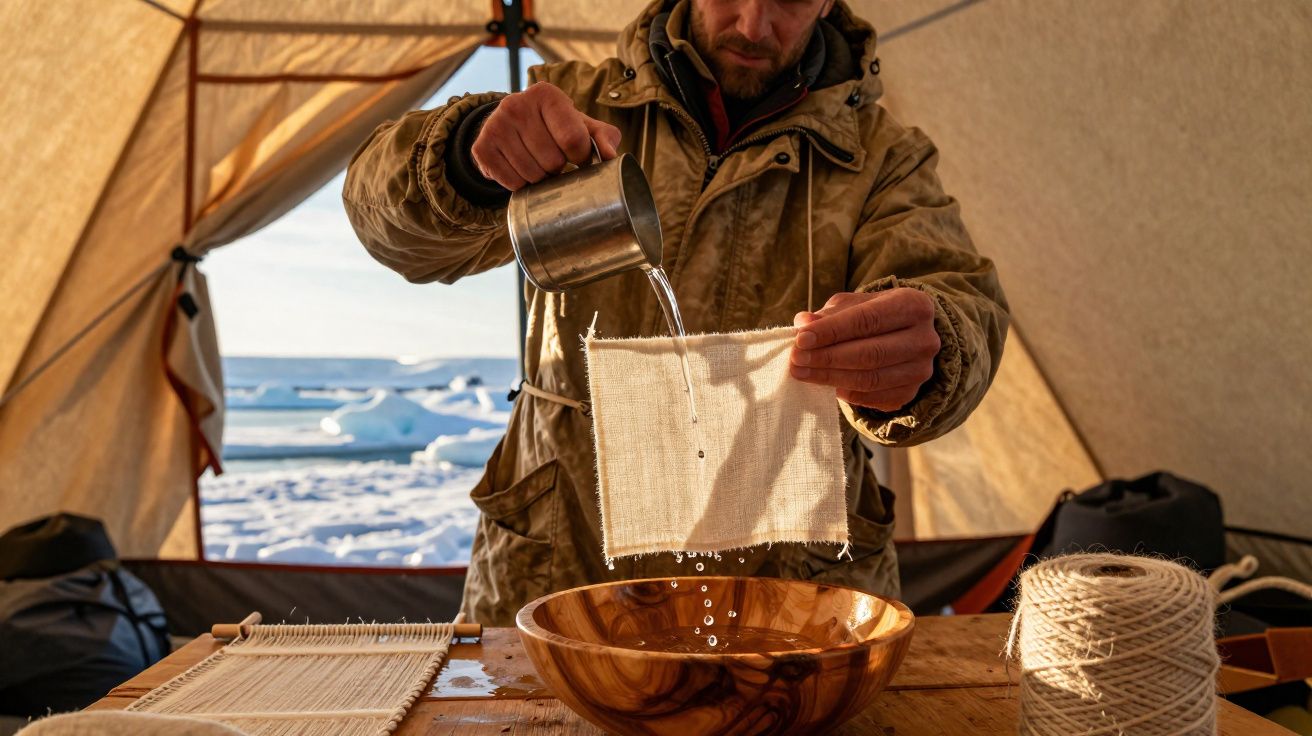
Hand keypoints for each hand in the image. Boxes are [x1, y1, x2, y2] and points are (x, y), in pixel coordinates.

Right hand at [470, 82, 622, 190]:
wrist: (512, 127)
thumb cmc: (554, 128)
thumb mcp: (581, 126)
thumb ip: (603, 137)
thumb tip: (611, 156)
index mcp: (547, 94)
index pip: (573, 139)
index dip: (581, 158)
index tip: (578, 157)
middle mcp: (517, 103)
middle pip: (552, 161)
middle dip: (558, 168)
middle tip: (554, 159)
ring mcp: (495, 125)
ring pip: (531, 175)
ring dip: (540, 178)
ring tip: (538, 163)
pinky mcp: (481, 147)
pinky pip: (511, 183)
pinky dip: (520, 184)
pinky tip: (520, 168)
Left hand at [790, 289, 940, 411]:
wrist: (904, 336)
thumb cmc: (872, 315)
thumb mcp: (853, 305)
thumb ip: (829, 314)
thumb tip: (803, 323)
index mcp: (913, 305)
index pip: (868, 320)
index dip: (832, 331)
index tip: (800, 339)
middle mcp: (925, 339)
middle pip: (870, 353)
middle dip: (827, 358)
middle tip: (796, 360)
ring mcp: (921, 369)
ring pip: (870, 379)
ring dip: (831, 378)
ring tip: (802, 373)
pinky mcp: (911, 392)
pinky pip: (873, 399)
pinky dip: (847, 393)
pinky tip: (828, 386)